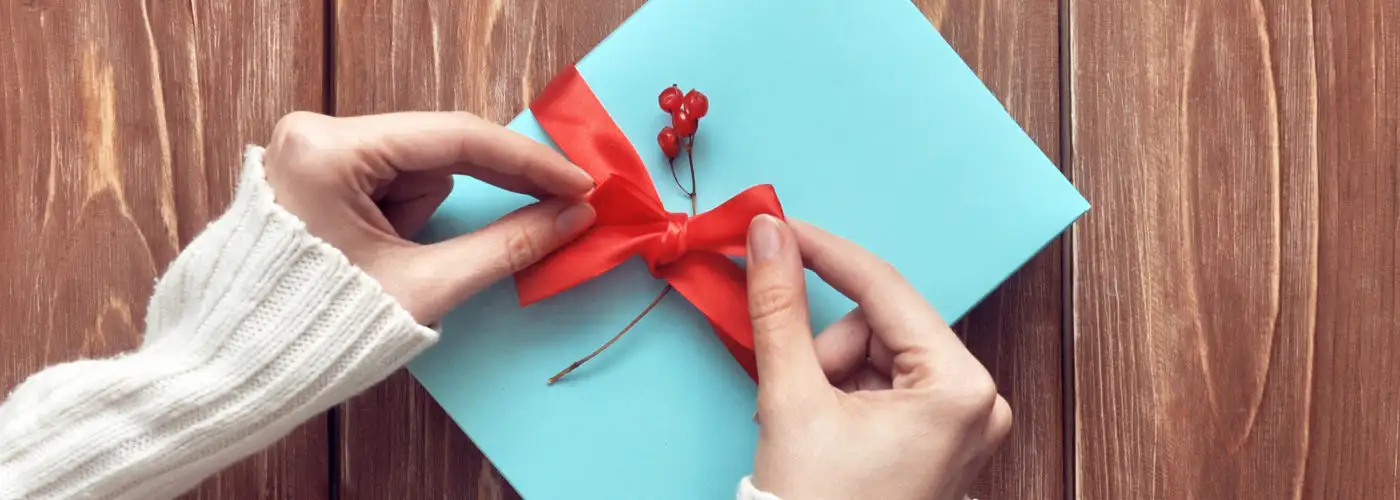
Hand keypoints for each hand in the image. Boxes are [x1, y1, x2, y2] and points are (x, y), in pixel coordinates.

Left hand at [261, 111, 596, 324]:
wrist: (238, 371)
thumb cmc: (318, 329)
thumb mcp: (425, 286)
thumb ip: (507, 244)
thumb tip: (572, 216)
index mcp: (330, 150)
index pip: (454, 138)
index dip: (528, 162)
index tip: (579, 182)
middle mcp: (316, 135)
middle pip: (435, 150)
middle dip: (480, 188)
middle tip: (558, 202)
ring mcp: (311, 153)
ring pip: (415, 169)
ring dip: (427, 214)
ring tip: (394, 264)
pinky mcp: (314, 175)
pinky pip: (389, 184)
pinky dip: (405, 218)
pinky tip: (380, 256)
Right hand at [744, 215, 1011, 499]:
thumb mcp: (791, 398)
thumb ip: (779, 307)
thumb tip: (770, 236)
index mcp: (960, 388)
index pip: (884, 289)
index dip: (824, 253)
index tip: (779, 227)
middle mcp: (977, 402)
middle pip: (879, 326)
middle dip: (824, 352)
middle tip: (794, 396)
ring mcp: (964, 424)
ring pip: (877, 354)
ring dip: (829, 377)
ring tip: (808, 427)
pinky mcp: (944, 441)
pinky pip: (886, 386)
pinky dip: (843, 397)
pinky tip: (825, 434)